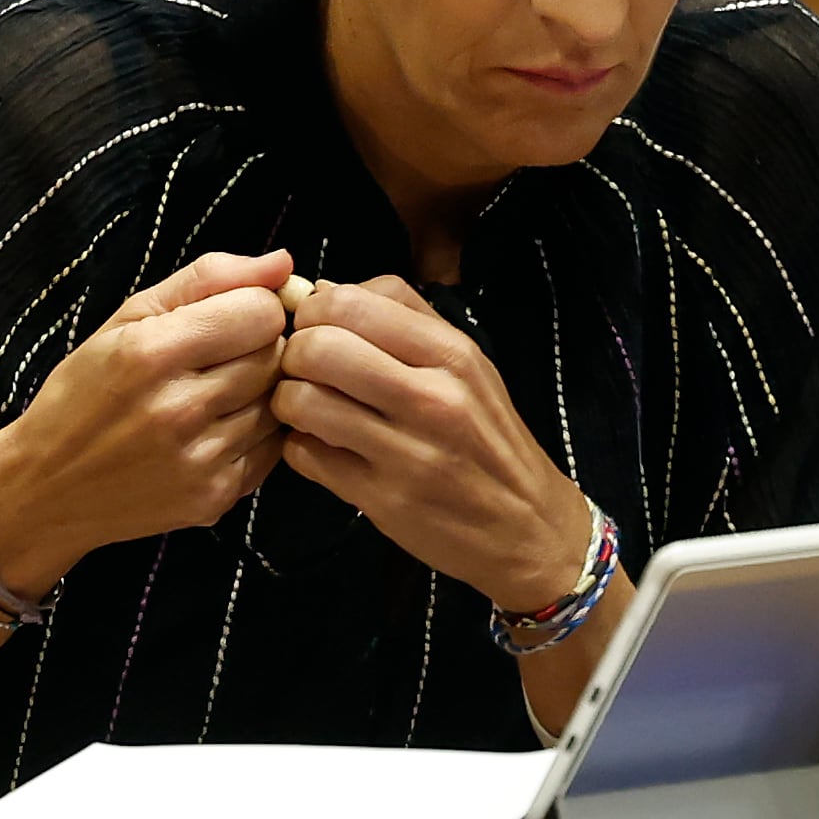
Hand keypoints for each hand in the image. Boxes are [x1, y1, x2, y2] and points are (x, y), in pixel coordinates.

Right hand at [0, 249, 292, 589]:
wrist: (44, 487)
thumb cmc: (83, 392)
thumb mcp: (126, 318)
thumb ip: (208, 278)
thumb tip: (284, 262)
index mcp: (151, 353)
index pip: (261, 313)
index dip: (252, 307)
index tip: (228, 317)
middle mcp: (178, 409)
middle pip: (276, 357)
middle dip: (258, 348)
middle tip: (220, 357)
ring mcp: (199, 460)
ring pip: (278, 404)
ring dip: (258, 393)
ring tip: (213, 394)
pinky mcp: (213, 498)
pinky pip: (271, 450)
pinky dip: (254, 435)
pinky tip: (214, 431)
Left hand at [270, 278, 597, 614]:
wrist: (529, 526)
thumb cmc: (489, 439)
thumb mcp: (470, 368)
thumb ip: (406, 322)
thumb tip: (325, 292)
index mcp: (453, 354)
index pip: (351, 302)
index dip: (314, 311)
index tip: (317, 330)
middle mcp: (433, 398)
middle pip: (319, 347)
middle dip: (293, 356)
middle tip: (304, 373)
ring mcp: (409, 452)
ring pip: (303, 401)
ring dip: (289, 403)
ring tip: (307, 412)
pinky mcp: (385, 500)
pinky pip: (307, 456)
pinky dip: (301, 448)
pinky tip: (322, 449)